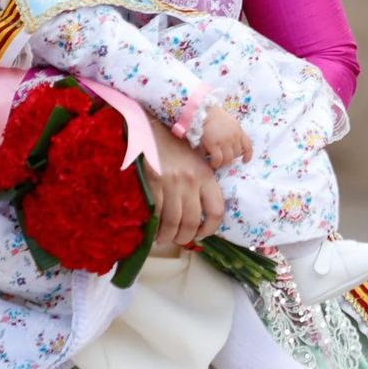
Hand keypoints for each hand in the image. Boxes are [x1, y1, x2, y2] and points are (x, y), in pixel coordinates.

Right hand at [144, 117, 225, 249]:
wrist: (151, 128)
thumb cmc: (173, 147)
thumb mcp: (195, 161)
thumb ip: (201, 184)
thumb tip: (201, 213)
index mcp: (205, 175)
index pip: (216, 210)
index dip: (211, 229)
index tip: (202, 234)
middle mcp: (190, 181)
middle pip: (192, 221)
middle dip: (185, 237)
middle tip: (179, 240)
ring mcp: (171, 183)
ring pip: (173, 222)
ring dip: (169, 236)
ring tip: (165, 238)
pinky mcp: (152, 184)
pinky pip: (155, 214)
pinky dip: (155, 227)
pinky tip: (153, 230)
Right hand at [197, 106, 253, 169]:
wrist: (203, 112)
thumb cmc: (214, 116)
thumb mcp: (229, 122)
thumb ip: (233, 132)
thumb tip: (231, 147)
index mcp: (239, 130)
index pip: (248, 146)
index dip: (248, 155)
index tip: (244, 161)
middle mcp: (234, 136)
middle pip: (237, 154)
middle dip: (231, 159)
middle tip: (223, 160)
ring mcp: (224, 141)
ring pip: (228, 159)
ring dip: (223, 163)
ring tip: (217, 164)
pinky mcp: (214, 144)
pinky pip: (218, 159)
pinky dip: (216, 163)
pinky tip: (212, 163)